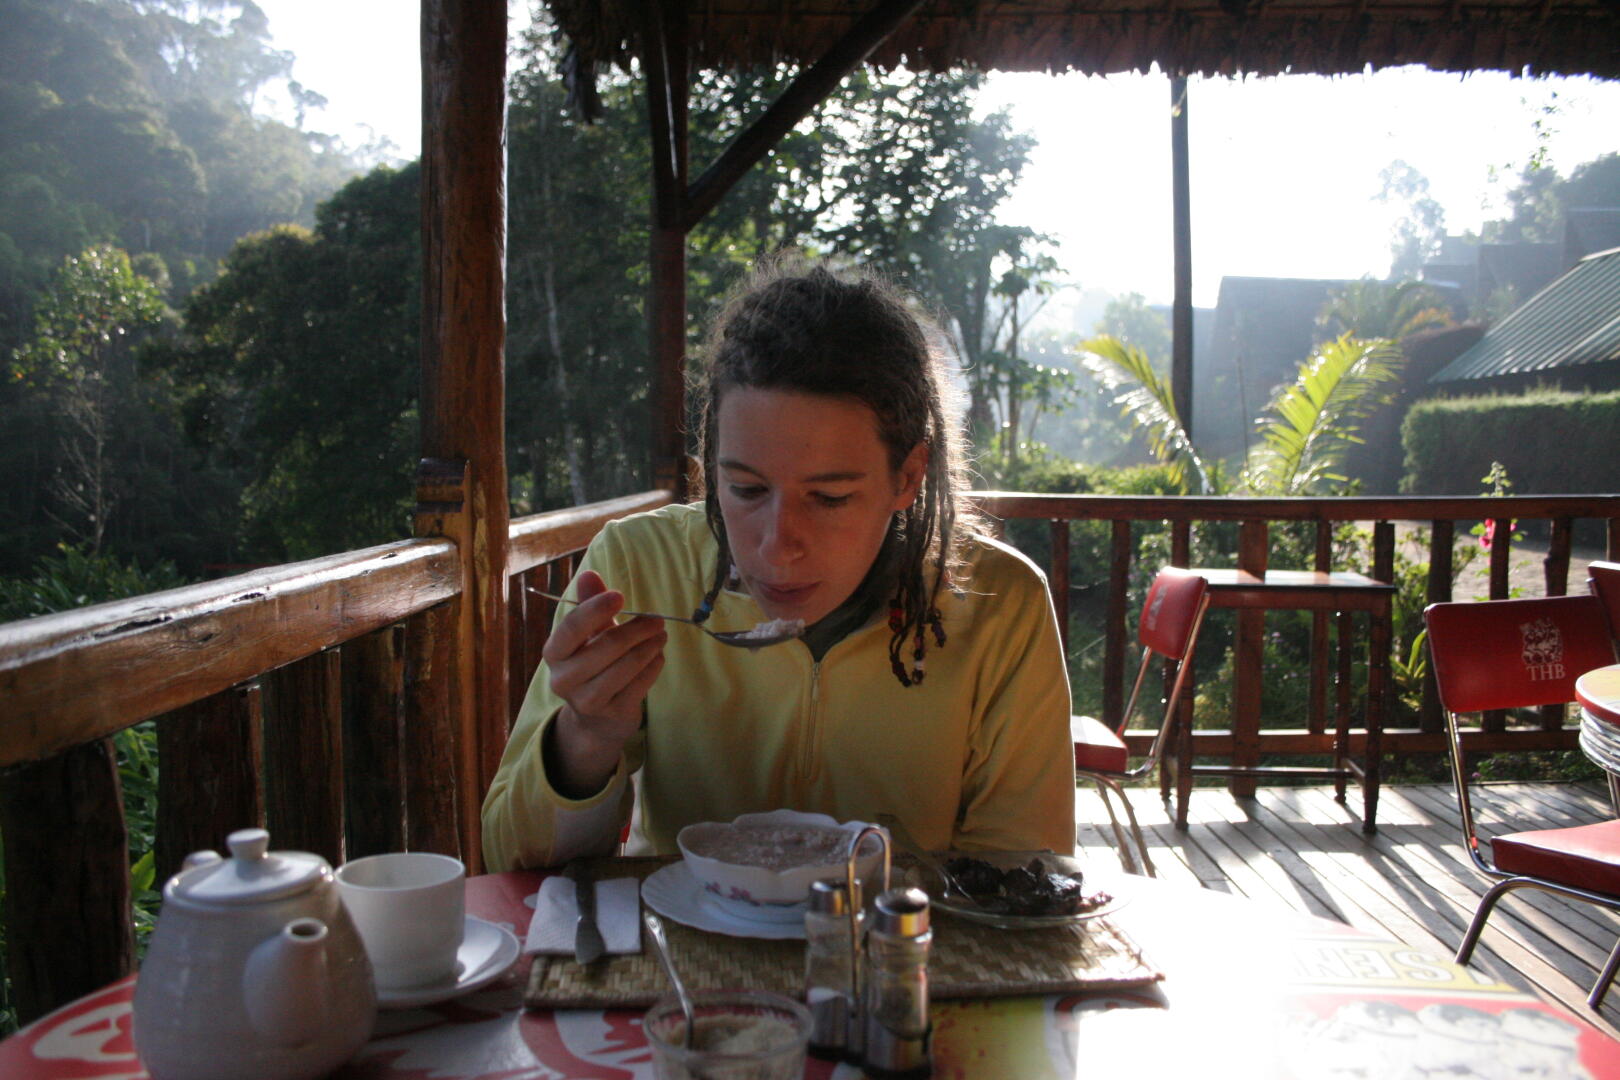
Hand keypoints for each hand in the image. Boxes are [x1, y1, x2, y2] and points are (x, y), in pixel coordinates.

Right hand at [544, 569, 666, 796]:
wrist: (597, 718)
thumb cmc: (594, 664)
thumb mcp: (589, 635)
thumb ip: (590, 605)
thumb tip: (588, 574)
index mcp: (555, 653)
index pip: (572, 627)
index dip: (595, 609)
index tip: (619, 595)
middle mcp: (564, 679)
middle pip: (606, 647)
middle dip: (637, 629)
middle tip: (657, 619)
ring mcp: (587, 701)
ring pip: (626, 666)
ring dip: (650, 646)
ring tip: (661, 635)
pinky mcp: (611, 714)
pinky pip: (640, 685)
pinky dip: (653, 666)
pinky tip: (658, 656)